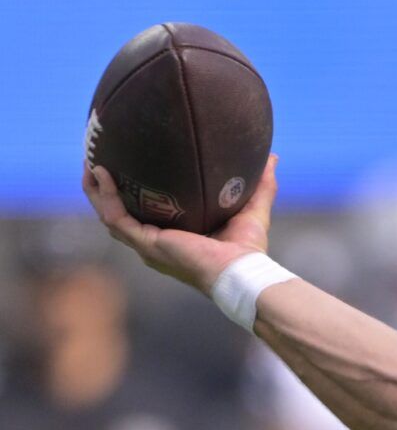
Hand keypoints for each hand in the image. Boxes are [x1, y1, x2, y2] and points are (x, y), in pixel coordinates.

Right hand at [83, 155, 278, 293]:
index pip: (145, 215)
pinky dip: (106, 196)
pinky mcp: (147, 244)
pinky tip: (102, 174)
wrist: (244, 272)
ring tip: (90, 162)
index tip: (128, 166)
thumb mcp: (252, 209)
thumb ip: (261, 185)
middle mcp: (156, 243)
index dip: (134, 193)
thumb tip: (272, 157)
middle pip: (120, 213)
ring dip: (96, 190)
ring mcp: (148, 245)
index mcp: (174, 238)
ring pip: (110, 215)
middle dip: (106, 189)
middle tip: (100, 159)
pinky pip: (115, 217)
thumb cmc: (249, 250)